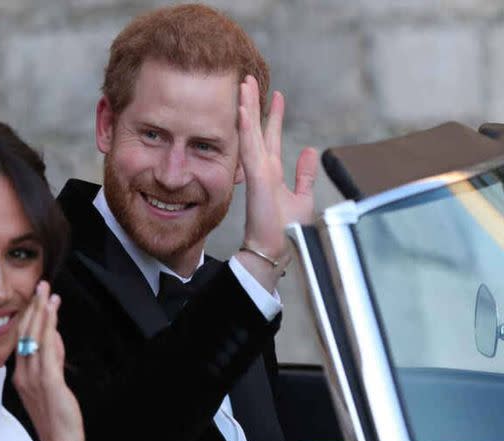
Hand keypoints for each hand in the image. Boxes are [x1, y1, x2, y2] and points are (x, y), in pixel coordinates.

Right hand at [13, 281, 83, 440]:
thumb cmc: (57, 417)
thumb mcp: (52, 383)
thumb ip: (53, 360)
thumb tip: (55, 337)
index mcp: (21, 375)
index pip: (23, 339)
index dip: (29, 316)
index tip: (36, 297)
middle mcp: (23, 374)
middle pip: (26, 334)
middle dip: (34, 307)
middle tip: (41, 285)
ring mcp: (34, 378)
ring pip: (35, 337)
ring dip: (42, 312)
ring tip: (47, 292)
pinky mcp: (49, 383)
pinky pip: (47, 350)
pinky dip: (49, 328)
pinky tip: (53, 313)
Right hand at [236, 75, 317, 289]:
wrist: (275, 250)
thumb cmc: (286, 230)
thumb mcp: (302, 197)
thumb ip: (304, 175)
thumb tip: (309, 151)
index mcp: (271, 172)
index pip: (270, 137)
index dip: (272, 115)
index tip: (275, 95)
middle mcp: (262, 168)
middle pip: (256, 129)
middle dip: (253, 104)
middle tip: (249, 79)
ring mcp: (257, 172)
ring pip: (250, 133)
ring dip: (247, 108)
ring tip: (244, 84)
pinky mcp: (257, 178)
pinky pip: (250, 147)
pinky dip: (246, 128)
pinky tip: (243, 110)